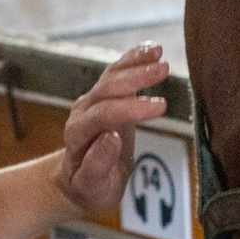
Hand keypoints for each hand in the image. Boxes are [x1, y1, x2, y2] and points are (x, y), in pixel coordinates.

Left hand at [54, 44, 172, 216]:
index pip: (104, 115)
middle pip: (107, 88)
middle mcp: (82, 113)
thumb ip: (97, 166)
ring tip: (159, 54)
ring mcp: (92, 101)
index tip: (161, 107)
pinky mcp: (104, 95)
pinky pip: (116, 73)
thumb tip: (111, 138)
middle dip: (135, 77)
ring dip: (135, 63)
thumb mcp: (92, 188)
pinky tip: (151, 50)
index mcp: (79, 135)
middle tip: (163, 70)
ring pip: (111, 75)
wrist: (76, 180)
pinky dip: (133, 59)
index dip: (131, 108)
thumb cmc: (88, 188)